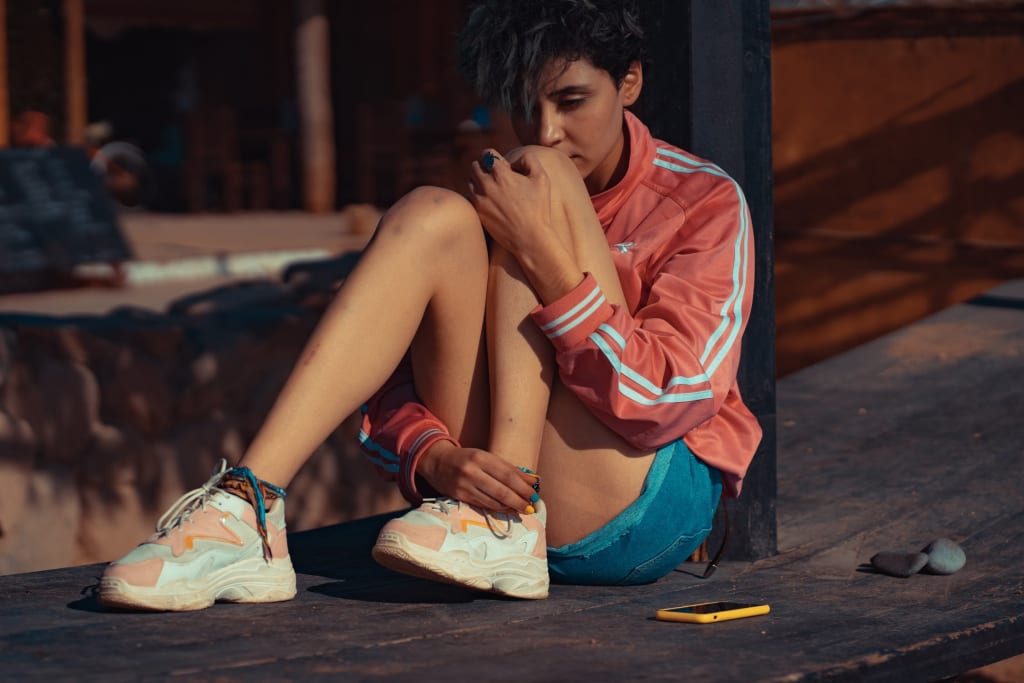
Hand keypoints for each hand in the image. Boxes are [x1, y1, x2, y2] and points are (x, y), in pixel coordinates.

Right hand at [417, 440, 538, 512]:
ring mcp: (465, 485)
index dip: (524, 487)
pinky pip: (483, 505)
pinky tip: (507, 510)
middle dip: (520, 500)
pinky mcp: (460, 496)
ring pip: (493, 500)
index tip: (535, 494)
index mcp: (481, 458)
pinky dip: (498, 508)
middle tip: (532, 507)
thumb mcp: (486, 457)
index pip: (508, 475)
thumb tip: (533, 481)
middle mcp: (473, 471)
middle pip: (502, 490)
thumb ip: (509, 468)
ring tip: (523, 510)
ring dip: (510, 507)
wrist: (437, 462)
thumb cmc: (467, 458)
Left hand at [468, 147, 582, 303]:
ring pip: (470, 181)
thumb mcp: (541, 178)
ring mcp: (479, 200)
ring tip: (493, 189)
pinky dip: (476, 196)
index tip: (503, 166)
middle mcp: (486, 185)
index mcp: (501, 174)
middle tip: (498, 177)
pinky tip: (488, 201)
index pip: (487, 154)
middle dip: (485, 168)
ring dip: (479, 181)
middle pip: (475, 166)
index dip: (495, 158)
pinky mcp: (477, 212)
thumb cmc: (538, 208)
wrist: (530, 238)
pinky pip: (469, 197)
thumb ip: (529, 159)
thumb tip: (514, 160)